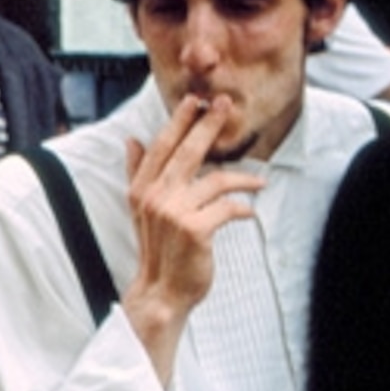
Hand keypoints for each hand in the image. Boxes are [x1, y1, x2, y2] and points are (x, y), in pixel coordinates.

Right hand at [122, 92, 264, 358]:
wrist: (162, 290)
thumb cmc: (158, 248)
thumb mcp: (141, 208)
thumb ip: (138, 172)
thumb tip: (132, 140)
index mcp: (141, 188)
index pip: (161, 146)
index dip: (179, 122)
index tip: (196, 100)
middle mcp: (155, 196)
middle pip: (186, 152)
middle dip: (207, 125)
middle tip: (224, 104)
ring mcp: (174, 212)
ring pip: (215, 179)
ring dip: (242, 179)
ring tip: (258, 182)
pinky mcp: (196, 229)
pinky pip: (228, 208)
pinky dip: (242, 209)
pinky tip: (249, 213)